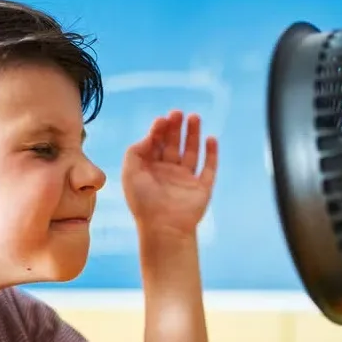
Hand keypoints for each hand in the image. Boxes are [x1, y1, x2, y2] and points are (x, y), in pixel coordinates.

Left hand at [121, 110, 217, 237]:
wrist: (163, 228)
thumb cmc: (143, 202)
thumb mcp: (130, 173)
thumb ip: (136, 151)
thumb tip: (149, 136)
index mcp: (150, 169)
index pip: (155, 143)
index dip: (158, 130)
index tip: (162, 119)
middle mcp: (168, 172)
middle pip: (174, 144)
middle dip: (176, 128)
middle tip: (178, 113)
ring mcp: (186, 180)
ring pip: (191, 152)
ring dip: (193, 134)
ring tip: (194, 117)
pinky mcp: (202, 187)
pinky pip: (209, 167)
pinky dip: (211, 153)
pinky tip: (211, 139)